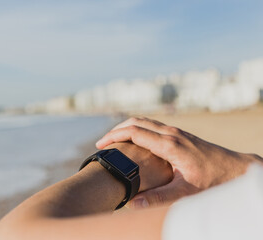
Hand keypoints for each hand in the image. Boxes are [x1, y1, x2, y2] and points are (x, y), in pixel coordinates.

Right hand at [96, 117, 258, 207]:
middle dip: (116, 129)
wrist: (235, 168)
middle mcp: (171, 133)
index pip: (135, 132)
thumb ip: (160, 197)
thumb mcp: (186, 191)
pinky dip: (137, 129)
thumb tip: (134, 203)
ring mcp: (175, 131)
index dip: (114, 136)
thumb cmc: (212, 180)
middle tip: (102, 143)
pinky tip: (134, 142)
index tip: (100, 145)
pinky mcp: (178, 134)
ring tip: (113, 141)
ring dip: (126, 127)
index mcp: (169, 144)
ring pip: (144, 121)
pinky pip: (152, 126)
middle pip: (136, 121)